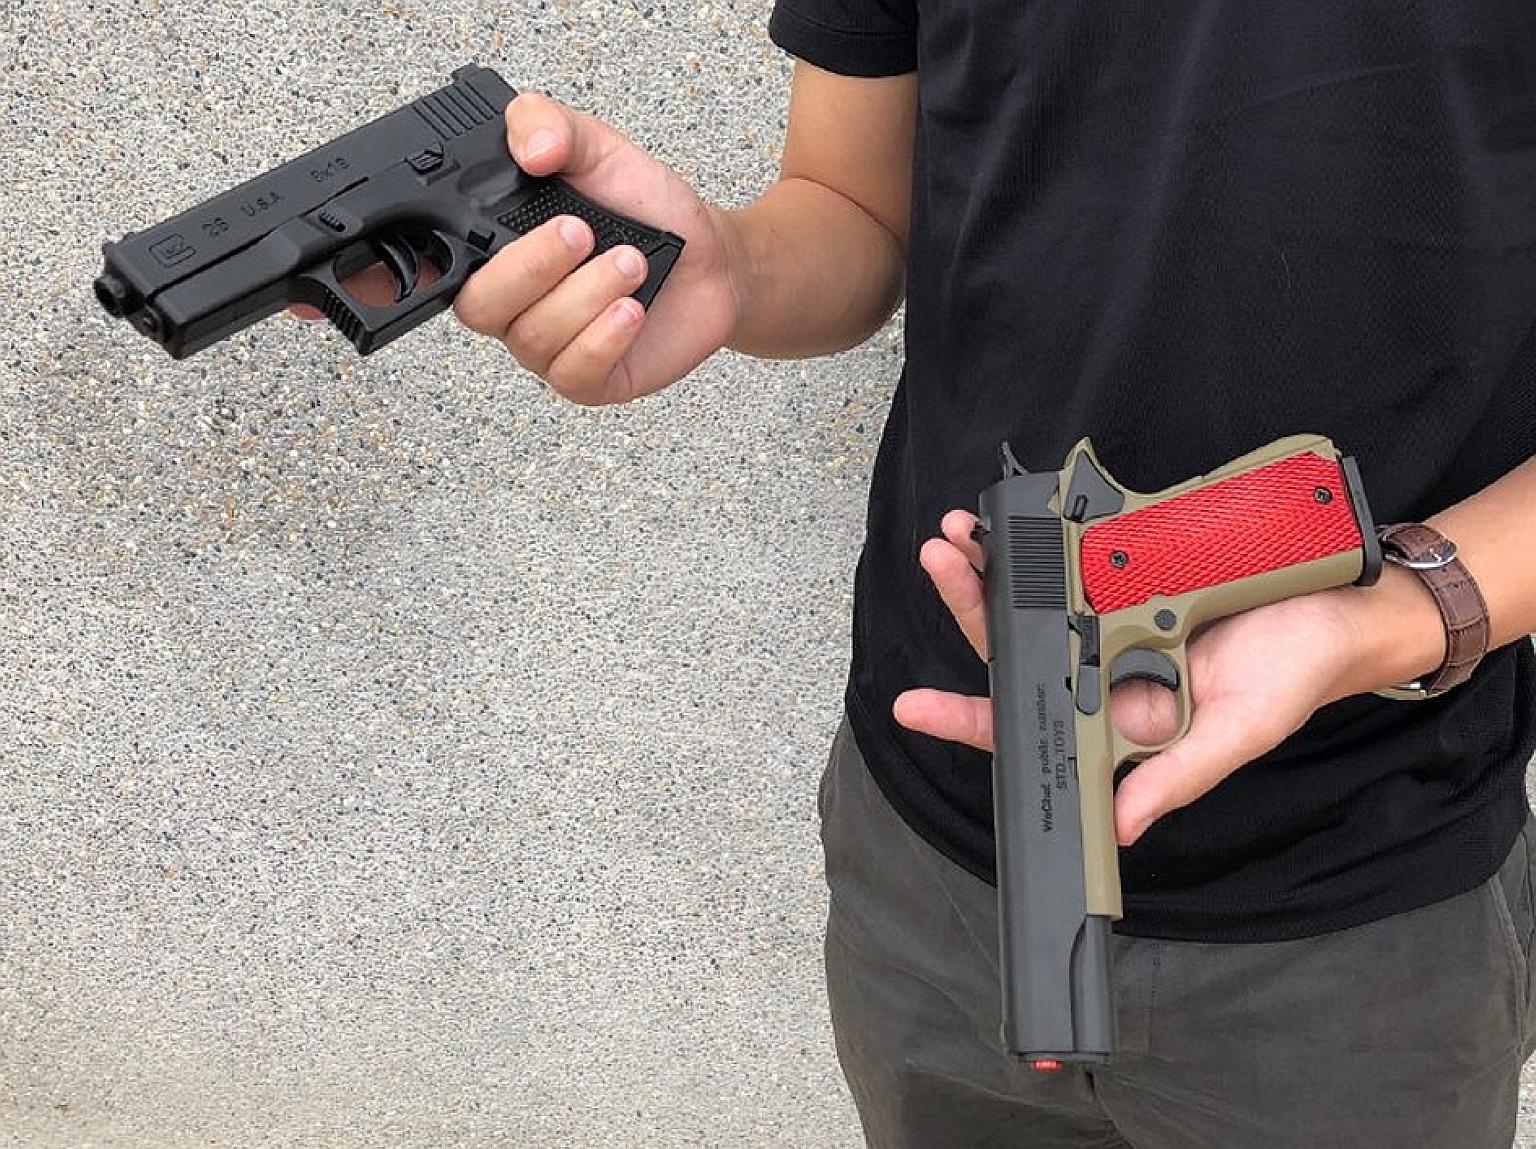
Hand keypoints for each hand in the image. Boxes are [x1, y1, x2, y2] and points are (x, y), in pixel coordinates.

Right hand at [294, 93, 739, 404]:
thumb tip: (527, 143)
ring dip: (584, 292)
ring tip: (631, 261)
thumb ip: (551, 124)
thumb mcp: (596, 145)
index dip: (359, 287)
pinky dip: (602, 335)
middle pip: (475, 305)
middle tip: (578, 230)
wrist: (715, 260)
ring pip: (530, 337)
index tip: (309, 301)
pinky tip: (632, 307)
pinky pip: (572, 372)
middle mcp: (507, 303)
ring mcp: (544, 347)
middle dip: (528, 265)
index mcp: (486, 251)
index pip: (407, 275)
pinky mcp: (587, 380)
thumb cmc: (644, 209)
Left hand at [893, 510, 1375, 845]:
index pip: (1028, 723)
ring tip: (955, 534)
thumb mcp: (1238, 734)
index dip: (968, 718)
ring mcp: (1116, 613)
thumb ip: (1177, 779)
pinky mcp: (1137, 568)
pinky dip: (1041, 535)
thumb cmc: (1294, 678)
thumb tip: (1119, 829)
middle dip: (968, 609)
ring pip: (1034, 596)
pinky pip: (1076, 553)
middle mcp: (1105, 665)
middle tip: (939, 564)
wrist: (1346, 610)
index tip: (913, 706)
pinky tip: (1011, 517)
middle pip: (1015, 646)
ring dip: (989, 566)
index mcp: (1117, 717)